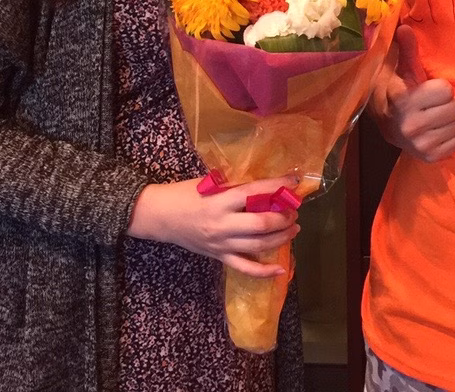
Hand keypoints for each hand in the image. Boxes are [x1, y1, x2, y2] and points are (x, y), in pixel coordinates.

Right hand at [127, 176, 299, 276]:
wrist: (160, 216)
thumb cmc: (185, 194)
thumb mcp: (209, 183)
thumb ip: (236, 186)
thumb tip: (267, 186)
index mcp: (219, 200)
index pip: (254, 192)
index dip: (277, 187)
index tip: (294, 182)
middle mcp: (222, 224)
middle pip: (261, 224)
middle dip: (283, 218)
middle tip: (293, 211)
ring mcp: (221, 244)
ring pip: (258, 246)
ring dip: (281, 237)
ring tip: (293, 228)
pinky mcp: (219, 257)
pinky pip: (244, 268)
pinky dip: (264, 272)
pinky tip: (281, 270)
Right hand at [374, 24, 454, 162]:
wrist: (391, 128)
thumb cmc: (404, 94)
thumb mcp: (405, 71)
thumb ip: (408, 50)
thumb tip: (404, 27)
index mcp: (403, 99)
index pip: (445, 89)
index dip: (441, 88)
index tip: (429, 90)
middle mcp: (410, 124)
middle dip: (450, 104)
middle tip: (437, 105)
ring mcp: (419, 143)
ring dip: (454, 119)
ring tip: (440, 117)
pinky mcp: (429, 157)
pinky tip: (441, 131)